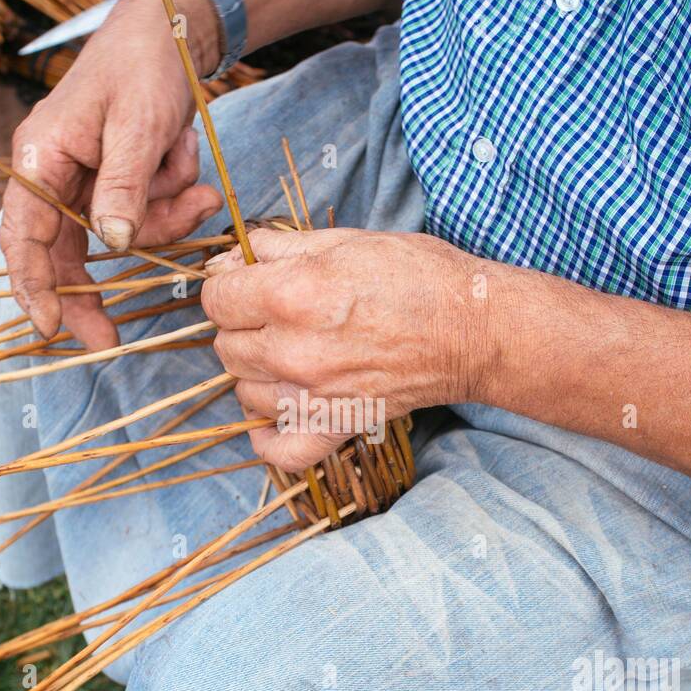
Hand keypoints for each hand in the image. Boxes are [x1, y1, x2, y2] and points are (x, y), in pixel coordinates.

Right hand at [0, 0, 224, 348]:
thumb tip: (112, 245)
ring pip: (117, 238)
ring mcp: (86, 182)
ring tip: (198, 188)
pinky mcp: (118, 185)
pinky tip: (195, 174)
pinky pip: (144, 218)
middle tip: (109, 337)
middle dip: (92, 290)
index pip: (23, 234)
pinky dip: (174, 206)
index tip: (49, 325)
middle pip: (61, 252)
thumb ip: (123, 186)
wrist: (168, 36)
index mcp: (41, 158)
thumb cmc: (142, 69)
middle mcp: (54, 176)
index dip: (32, 284)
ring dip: (163, 223)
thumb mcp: (137, 127)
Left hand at [202, 228, 494, 471]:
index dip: (228, 285)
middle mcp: (293, 350)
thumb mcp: (347, 240)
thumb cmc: (419, 277)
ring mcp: (312, 395)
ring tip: (283, 355)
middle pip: (225, 346)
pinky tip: (269, 419)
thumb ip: (280, 247)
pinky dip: (267, 438)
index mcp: (291, 295)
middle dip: (241, 327)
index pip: (216, 298)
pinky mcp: (335, 426)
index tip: (246, 283)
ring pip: (243, 391)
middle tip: (272, 315)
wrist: (474, 330)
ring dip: (255, 372)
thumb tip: (233, 257)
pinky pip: (280, 450)